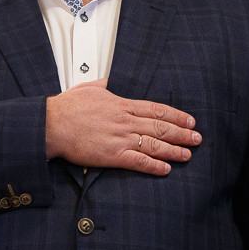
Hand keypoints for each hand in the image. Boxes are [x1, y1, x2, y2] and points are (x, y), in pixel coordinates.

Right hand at [45, 78, 201, 175]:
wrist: (52, 124)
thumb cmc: (67, 107)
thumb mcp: (89, 88)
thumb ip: (104, 84)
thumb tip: (110, 80)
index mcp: (121, 104)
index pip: (156, 110)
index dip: (176, 116)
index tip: (189, 120)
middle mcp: (125, 120)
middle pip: (160, 127)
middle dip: (182, 133)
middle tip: (197, 138)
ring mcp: (120, 138)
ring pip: (154, 144)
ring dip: (174, 150)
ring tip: (188, 155)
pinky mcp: (112, 155)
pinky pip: (138, 161)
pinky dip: (154, 165)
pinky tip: (166, 169)